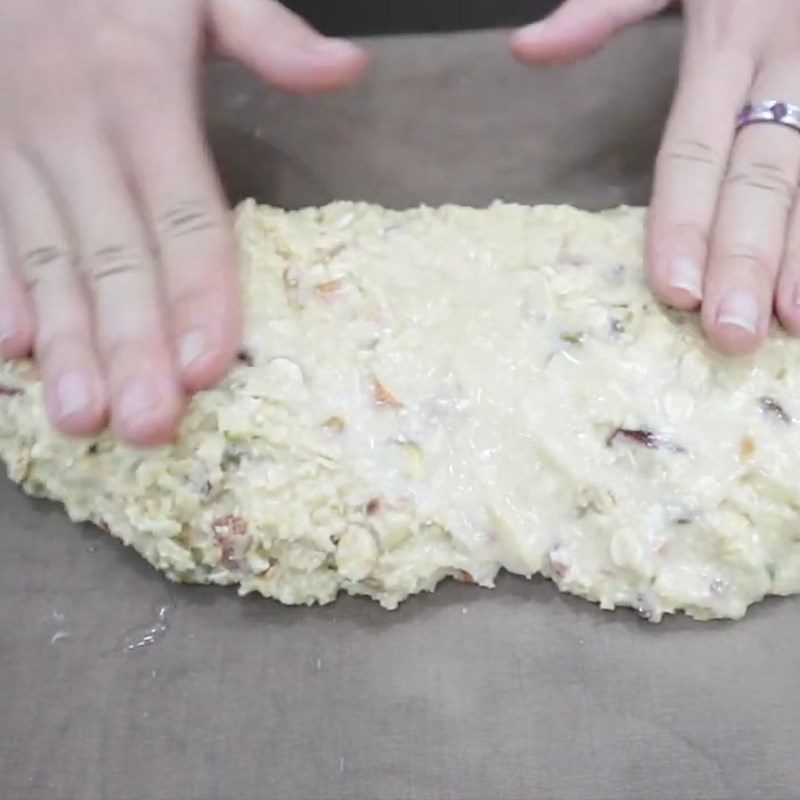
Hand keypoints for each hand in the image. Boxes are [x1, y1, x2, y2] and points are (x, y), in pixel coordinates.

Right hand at [0, 0, 366, 445]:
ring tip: (83, 418)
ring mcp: (15, 147)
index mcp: (142, 92)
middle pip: (114, 255)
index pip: (183, 212)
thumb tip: (349, 68)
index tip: (208, 365)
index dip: (198, 290)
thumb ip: (267, 32)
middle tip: (150, 427)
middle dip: (131, 345)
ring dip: (64, 343)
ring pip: (46, 258)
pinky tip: (7, 352)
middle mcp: (77, 132)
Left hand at [511, 1, 799, 356]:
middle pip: (760, 176)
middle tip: (731, 336)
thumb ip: (604, 9)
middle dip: (746, 259)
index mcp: (723, 41)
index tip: (676, 293)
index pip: (691, 151)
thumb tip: (522, 48)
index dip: (683, 222)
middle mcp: (783, 65)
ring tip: (791, 326)